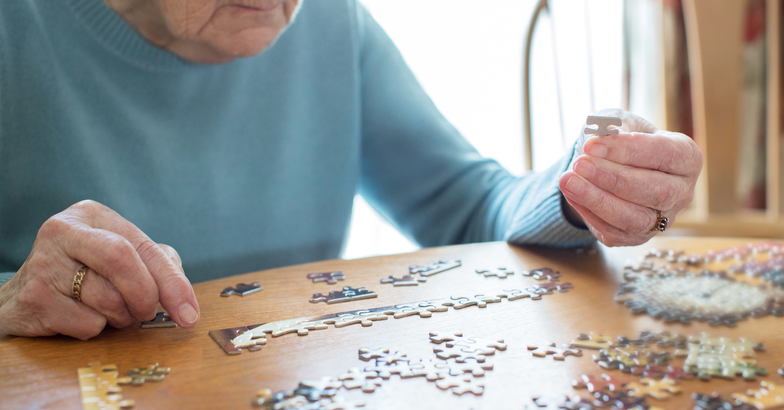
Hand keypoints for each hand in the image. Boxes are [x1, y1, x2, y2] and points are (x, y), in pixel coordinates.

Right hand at [0, 200, 199, 338]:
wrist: (25, 295)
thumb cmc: (85, 273)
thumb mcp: (121, 256)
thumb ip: (157, 264)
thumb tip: (185, 299)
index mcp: (91, 215)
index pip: (142, 247)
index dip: (172, 281)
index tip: (190, 313)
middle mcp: (63, 231)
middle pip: (122, 262)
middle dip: (146, 295)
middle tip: (147, 313)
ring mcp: (43, 264)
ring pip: (108, 300)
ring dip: (120, 316)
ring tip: (107, 309)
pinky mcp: (33, 299)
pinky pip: (87, 324)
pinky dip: (95, 329)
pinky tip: (79, 316)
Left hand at [559, 109, 702, 246]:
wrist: (611, 164)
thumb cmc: (621, 140)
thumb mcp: (618, 122)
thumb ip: (612, 125)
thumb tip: (600, 133)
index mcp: (686, 157)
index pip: (665, 154)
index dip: (628, 150)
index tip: (592, 145)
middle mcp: (681, 192)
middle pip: (656, 191)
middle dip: (614, 178)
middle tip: (580, 164)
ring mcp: (662, 219)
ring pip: (636, 219)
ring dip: (598, 200)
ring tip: (568, 181)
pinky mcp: (637, 237)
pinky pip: (615, 233)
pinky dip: (590, 214)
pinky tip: (571, 194)